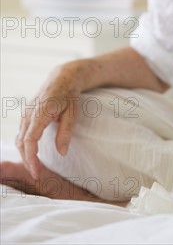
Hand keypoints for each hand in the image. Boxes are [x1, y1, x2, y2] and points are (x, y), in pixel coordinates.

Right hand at [16, 61, 84, 178]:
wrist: (63, 78)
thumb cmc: (69, 95)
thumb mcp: (73, 113)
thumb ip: (66, 133)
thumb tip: (62, 153)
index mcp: (40, 113)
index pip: (30, 140)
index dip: (31, 158)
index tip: (37, 172)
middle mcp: (29, 113)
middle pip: (22, 142)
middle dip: (27, 160)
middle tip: (37, 174)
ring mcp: (26, 112)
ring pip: (19, 138)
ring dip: (25, 153)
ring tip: (35, 167)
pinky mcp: (26, 113)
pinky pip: (22, 132)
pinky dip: (25, 144)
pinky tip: (32, 153)